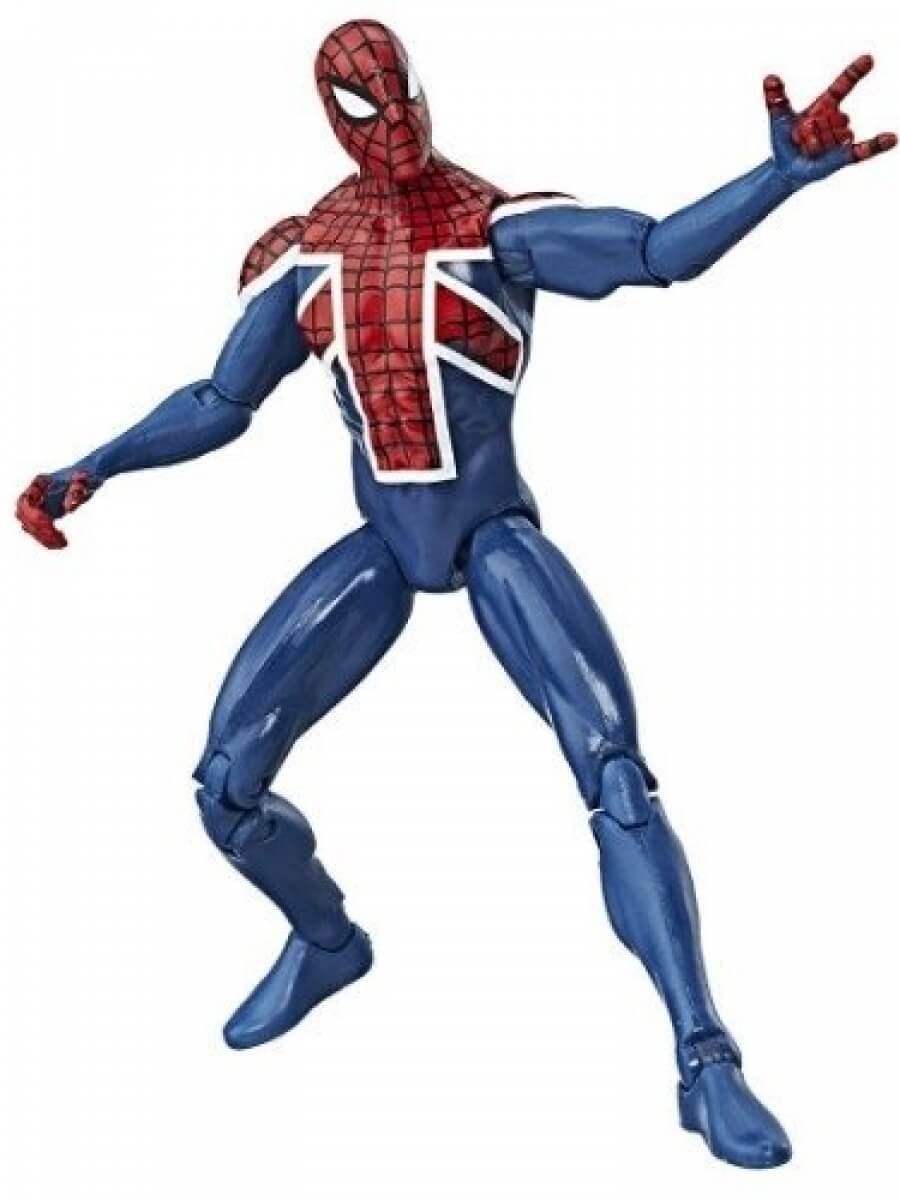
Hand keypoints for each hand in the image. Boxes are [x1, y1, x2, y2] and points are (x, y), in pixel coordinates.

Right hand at [15, 470, 97, 548]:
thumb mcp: (86, 480)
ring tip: (62, 543)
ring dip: (43, 537)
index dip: (34, 516)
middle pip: (24, 516)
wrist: (89, 474)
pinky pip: (39, 531)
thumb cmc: (86, 474)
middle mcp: (35, 495)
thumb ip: (78, 490)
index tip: (52, 525)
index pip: (25, 503)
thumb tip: (69, 507)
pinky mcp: (45, 515)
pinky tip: (62, 542)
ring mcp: (39, 505)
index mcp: (40, 483)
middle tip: (60, 539)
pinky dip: (48, 539)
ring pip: (29, 526)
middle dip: (39, 530)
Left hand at [764, 54, 895, 186]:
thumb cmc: (784, 141)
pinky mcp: (845, 155)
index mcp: (825, 105)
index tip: (868, 59)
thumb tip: (769, 78)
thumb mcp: (779, 118)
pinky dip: (877, 145)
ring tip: (807, 149)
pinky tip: (892, 139)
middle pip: (831, 117)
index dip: (854, 72)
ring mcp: (842, 136)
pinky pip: (864, 149)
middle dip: (811, 129)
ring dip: (818, 143)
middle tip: (798, 138)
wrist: (785, 167)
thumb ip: (776, 98)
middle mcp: (836, 118)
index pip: (842, 85)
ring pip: (837, 134)